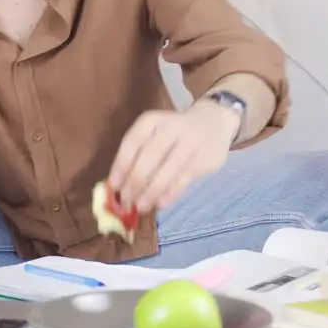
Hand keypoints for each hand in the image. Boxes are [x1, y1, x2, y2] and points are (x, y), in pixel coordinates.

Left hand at [108, 102, 240, 214]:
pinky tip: (160, 204)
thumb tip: (118, 186)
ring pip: (167, 169)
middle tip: (126, 202)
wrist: (214, 121)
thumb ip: (137, 154)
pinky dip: (170, 193)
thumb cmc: (174, 133)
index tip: (113, 186)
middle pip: (149, 156)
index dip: (121, 165)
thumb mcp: (154, 133)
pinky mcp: (204, 157)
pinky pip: (184, 178)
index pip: (132, 142)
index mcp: (152, 120)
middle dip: (135, 182)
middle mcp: (170, 127)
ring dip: (151, 191)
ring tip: (140, 207)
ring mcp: (190, 142)